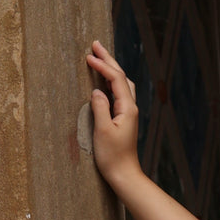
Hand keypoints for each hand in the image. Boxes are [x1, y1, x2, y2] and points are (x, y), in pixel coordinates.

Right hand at [85, 40, 142, 190]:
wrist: (124, 175)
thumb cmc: (113, 157)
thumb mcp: (103, 131)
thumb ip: (100, 108)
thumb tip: (96, 91)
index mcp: (128, 109)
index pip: (116, 79)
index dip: (103, 65)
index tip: (88, 56)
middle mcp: (131, 109)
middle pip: (121, 77)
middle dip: (108, 60)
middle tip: (95, 45)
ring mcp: (129, 114)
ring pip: (121, 84)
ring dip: (110, 69)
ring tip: (98, 57)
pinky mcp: (124, 120)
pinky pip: (118, 94)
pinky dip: (111, 82)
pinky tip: (103, 80)